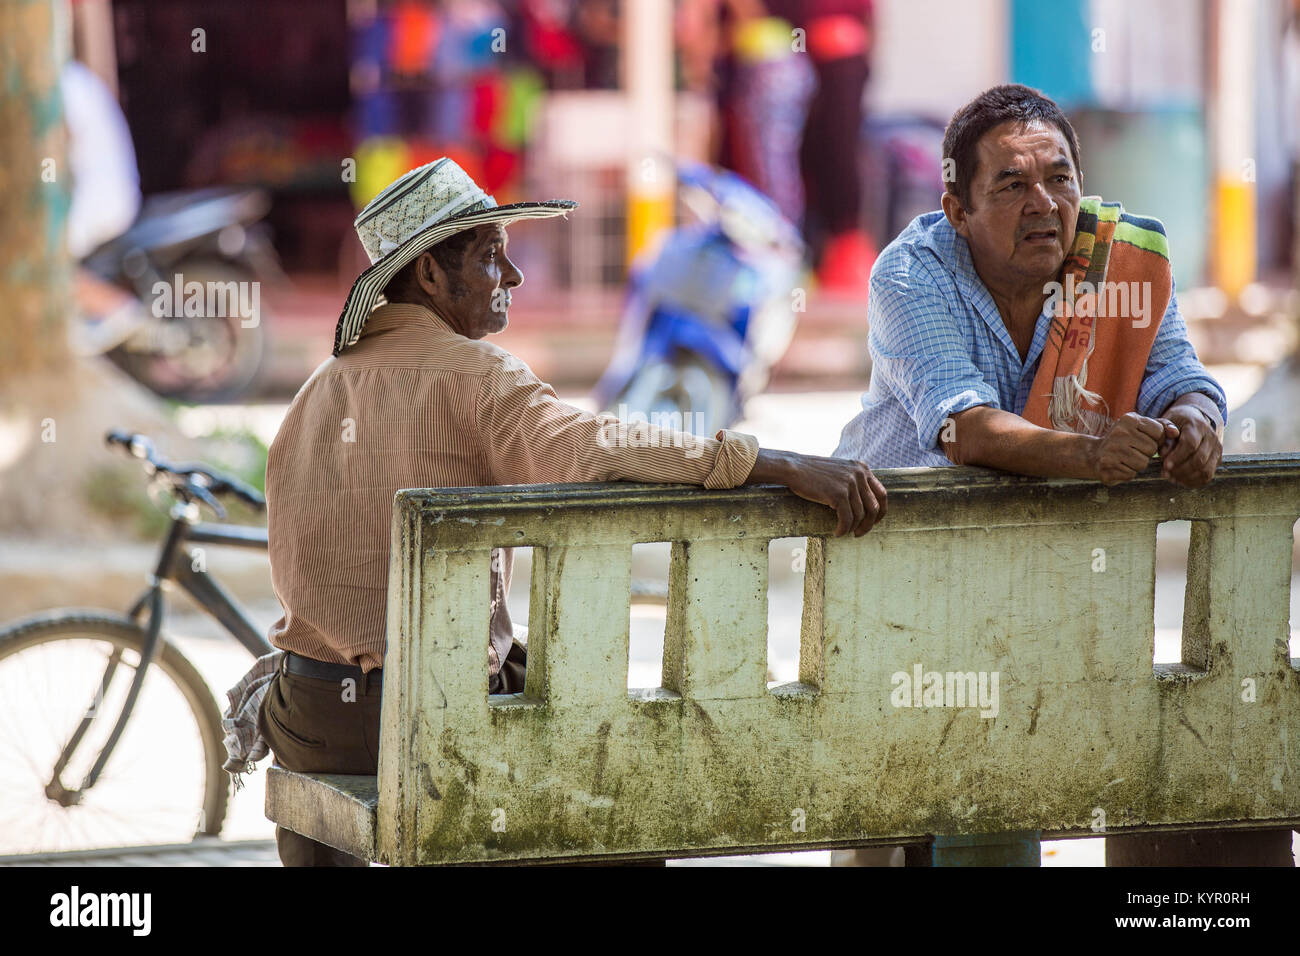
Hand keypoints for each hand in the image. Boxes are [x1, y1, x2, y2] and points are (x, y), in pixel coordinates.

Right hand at [755, 451, 885, 536]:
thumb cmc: (812, 472)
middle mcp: (859, 474)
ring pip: (861, 515)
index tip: (874, 521)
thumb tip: (861, 503)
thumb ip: (852, 480)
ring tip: (845, 533)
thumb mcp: (839, 471)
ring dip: (854, 528)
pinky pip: (847, 518)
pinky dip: (843, 529)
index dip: (881, 511)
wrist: (793, 468)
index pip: (882, 493)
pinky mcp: (838, 493)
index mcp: (862, 468)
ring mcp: (849, 483)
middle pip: (874, 506)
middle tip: (859, 532)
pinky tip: (837, 533)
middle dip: (869, 524)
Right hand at [1089, 412, 1173, 485]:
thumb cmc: (1123, 440)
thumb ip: (1162, 426)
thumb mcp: (1141, 427)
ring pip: (1142, 463)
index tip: (1144, 439)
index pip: (1159, 432)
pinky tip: (1119, 465)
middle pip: (1151, 448)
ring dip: (1138, 464)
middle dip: (1146, 452)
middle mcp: (1119, 432)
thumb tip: (1176, 433)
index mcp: (1129, 419)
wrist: (1094, 454)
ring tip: (1126, 459)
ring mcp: (1111, 449)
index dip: (1156, 439)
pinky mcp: (1107, 466)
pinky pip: (1130, 474)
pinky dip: (1127, 472)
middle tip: (1133, 450)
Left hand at [1159, 405, 1221, 487]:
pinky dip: (1194, 482)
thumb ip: (1164, 435)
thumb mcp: (1168, 422)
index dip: (1177, 457)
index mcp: (1198, 426)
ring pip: (1205, 470)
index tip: (1165, 466)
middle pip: (1199, 459)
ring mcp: (1217, 449)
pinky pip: (1208, 476)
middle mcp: (1211, 437)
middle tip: (1164, 474)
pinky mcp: (1218, 460)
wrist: (1195, 419)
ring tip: (1171, 478)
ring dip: (1186, 478)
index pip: (1190, 444)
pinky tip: (1180, 481)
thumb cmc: (1177, 422)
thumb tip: (1164, 452)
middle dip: (1180, 470)